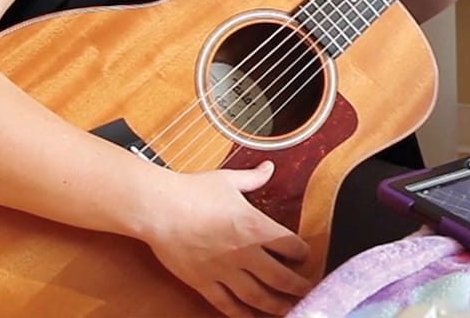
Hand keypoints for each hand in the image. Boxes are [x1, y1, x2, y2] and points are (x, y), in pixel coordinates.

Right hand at [139, 161, 312, 316]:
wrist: (160, 208)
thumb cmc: (194, 191)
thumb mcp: (229, 179)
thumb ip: (253, 178)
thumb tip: (268, 167)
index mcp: (256, 226)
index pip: (290, 245)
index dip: (302, 253)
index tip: (306, 256)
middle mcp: (244, 252)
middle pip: (280, 277)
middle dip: (297, 286)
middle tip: (308, 291)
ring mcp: (223, 270)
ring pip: (256, 296)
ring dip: (275, 305)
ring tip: (289, 310)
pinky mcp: (202, 282)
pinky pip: (226, 304)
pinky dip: (241, 314)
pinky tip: (251, 317)